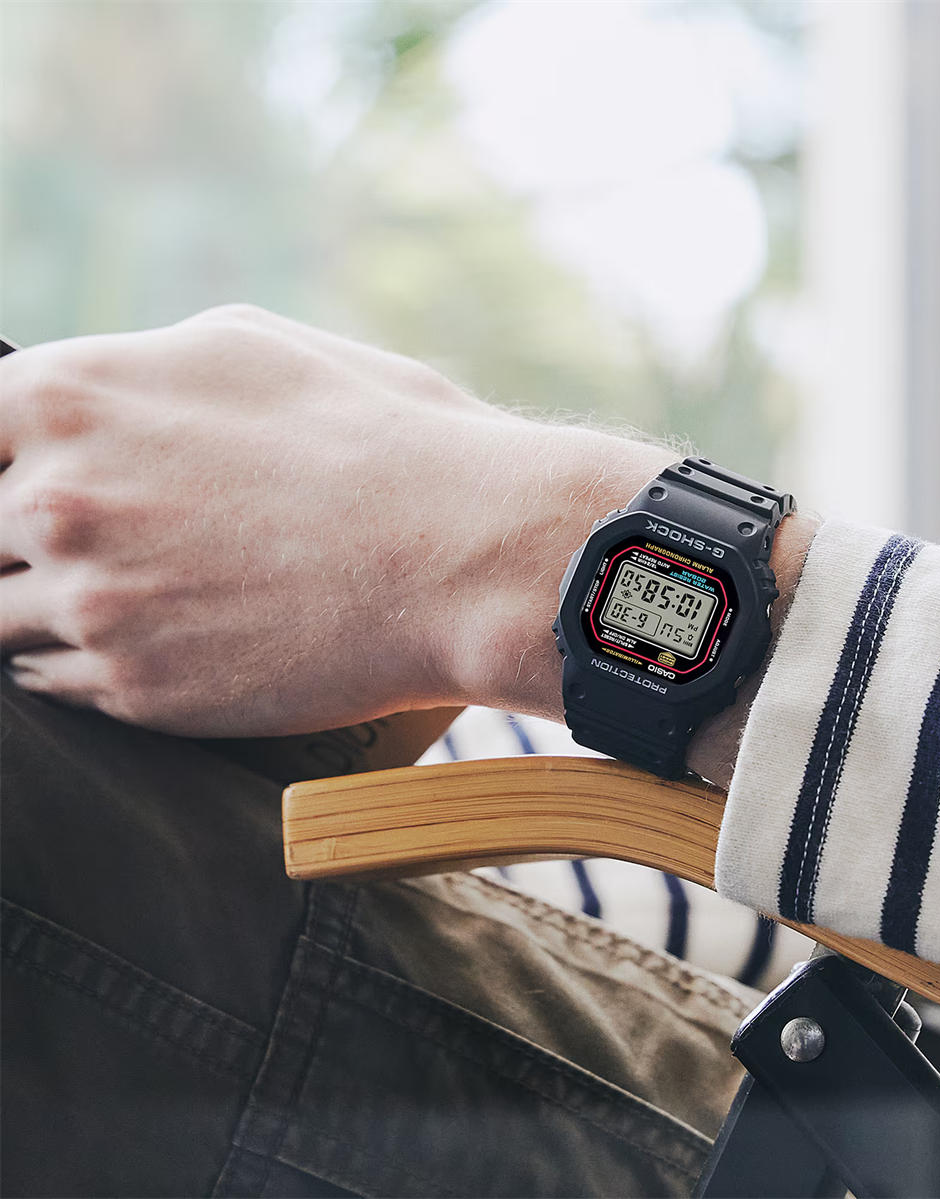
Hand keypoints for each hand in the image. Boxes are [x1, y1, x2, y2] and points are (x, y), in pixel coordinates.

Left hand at [0, 306, 674, 736]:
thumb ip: (138, 370)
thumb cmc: (380, 438)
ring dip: (42, 606)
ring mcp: (92, 605)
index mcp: (75, 397)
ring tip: (125, 596)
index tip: (20, 478)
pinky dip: (81, 663)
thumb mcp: (252, 347)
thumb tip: (97, 400)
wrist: (462, 557)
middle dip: (17, 537)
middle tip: (93, 543)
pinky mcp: (135, 691)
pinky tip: (150, 638)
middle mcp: (60, 501)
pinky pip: (50, 683)